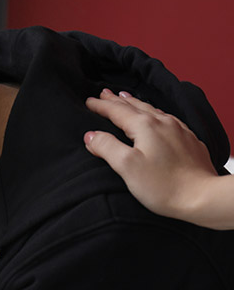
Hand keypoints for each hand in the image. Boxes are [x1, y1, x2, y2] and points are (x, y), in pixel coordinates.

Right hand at [83, 89, 217, 221]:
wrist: (201, 196)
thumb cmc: (163, 185)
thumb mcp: (127, 166)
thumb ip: (106, 147)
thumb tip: (90, 135)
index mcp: (145, 126)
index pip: (117, 111)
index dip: (101, 106)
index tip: (88, 101)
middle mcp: (163, 123)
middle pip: (135, 106)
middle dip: (117, 100)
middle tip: (104, 93)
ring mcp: (178, 131)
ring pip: (152, 110)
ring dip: (135, 104)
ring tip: (126, 98)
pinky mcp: (188, 141)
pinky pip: (166, 120)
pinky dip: (153, 114)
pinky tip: (155, 117)